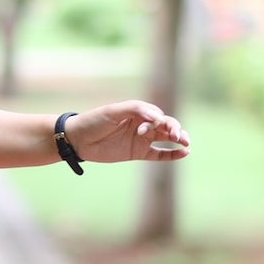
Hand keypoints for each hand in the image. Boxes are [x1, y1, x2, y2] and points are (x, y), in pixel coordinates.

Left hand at [64, 102, 188, 163]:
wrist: (77, 139)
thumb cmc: (94, 121)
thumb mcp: (113, 111)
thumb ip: (135, 110)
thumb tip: (157, 116)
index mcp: (138, 112)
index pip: (157, 115)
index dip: (158, 121)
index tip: (145, 129)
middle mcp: (143, 124)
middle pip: (166, 125)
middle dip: (175, 129)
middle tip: (178, 136)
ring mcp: (141, 139)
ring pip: (166, 139)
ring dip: (178, 139)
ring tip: (186, 143)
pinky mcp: (138, 153)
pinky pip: (159, 154)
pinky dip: (172, 154)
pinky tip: (184, 153)